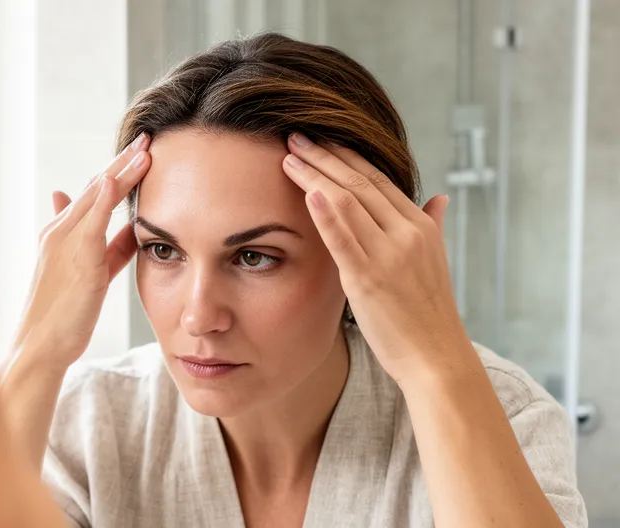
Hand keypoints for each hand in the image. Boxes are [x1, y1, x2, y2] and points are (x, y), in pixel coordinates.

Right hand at [12, 134, 150, 369]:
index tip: (140, 153)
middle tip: (145, 138)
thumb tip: (131, 228)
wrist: (41, 345)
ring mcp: (64, 241)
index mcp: (62, 234)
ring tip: (144, 148)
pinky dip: (103, 196)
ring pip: (95, 195)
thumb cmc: (65, 317)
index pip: (93, 194)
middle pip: (94, 186)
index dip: (118, 172)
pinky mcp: (76, 256)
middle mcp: (60, 231)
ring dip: (120, 169)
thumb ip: (110, 247)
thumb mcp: (94, 274)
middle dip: (121, 161)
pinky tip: (117, 177)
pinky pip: (91, 218)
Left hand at [282, 133, 471, 383]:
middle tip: (295, 134)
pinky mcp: (371, 278)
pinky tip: (308, 191)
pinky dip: (327, 213)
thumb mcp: (435, 262)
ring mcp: (389, 254)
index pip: (377, 180)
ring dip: (315, 174)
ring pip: (348, 203)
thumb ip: (432, 227)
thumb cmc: (429, 314)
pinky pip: (345, 239)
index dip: (346, 157)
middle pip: (359, 183)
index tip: (320, 139)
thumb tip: (439, 199)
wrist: (438, 358)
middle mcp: (406, 233)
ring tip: (289, 154)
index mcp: (419, 227)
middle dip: (325, 156)